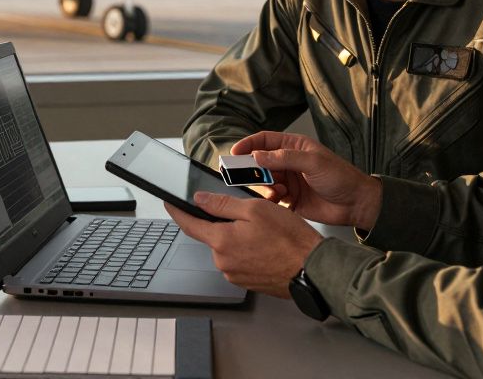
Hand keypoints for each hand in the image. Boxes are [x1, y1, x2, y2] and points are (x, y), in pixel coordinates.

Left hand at [164, 193, 322, 297]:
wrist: (312, 270)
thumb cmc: (290, 239)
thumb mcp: (256, 209)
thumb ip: (223, 204)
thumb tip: (199, 199)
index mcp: (221, 241)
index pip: (190, 224)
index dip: (178, 211)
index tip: (170, 203)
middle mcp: (223, 261)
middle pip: (213, 235)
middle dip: (225, 222)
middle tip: (251, 215)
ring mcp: (235, 274)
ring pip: (228, 247)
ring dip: (239, 237)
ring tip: (266, 232)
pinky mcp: (247, 282)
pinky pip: (240, 260)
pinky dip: (248, 250)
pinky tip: (267, 245)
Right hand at [233, 131, 382, 229]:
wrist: (356, 204)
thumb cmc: (341, 177)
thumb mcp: (314, 162)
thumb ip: (285, 158)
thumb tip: (258, 155)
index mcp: (294, 147)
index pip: (264, 141)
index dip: (248, 145)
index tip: (235, 153)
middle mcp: (288, 163)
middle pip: (259, 162)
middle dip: (250, 169)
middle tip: (241, 176)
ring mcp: (288, 182)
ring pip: (263, 182)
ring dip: (264, 187)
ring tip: (277, 191)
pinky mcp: (289, 201)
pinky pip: (270, 199)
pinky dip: (270, 201)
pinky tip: (279, 201)